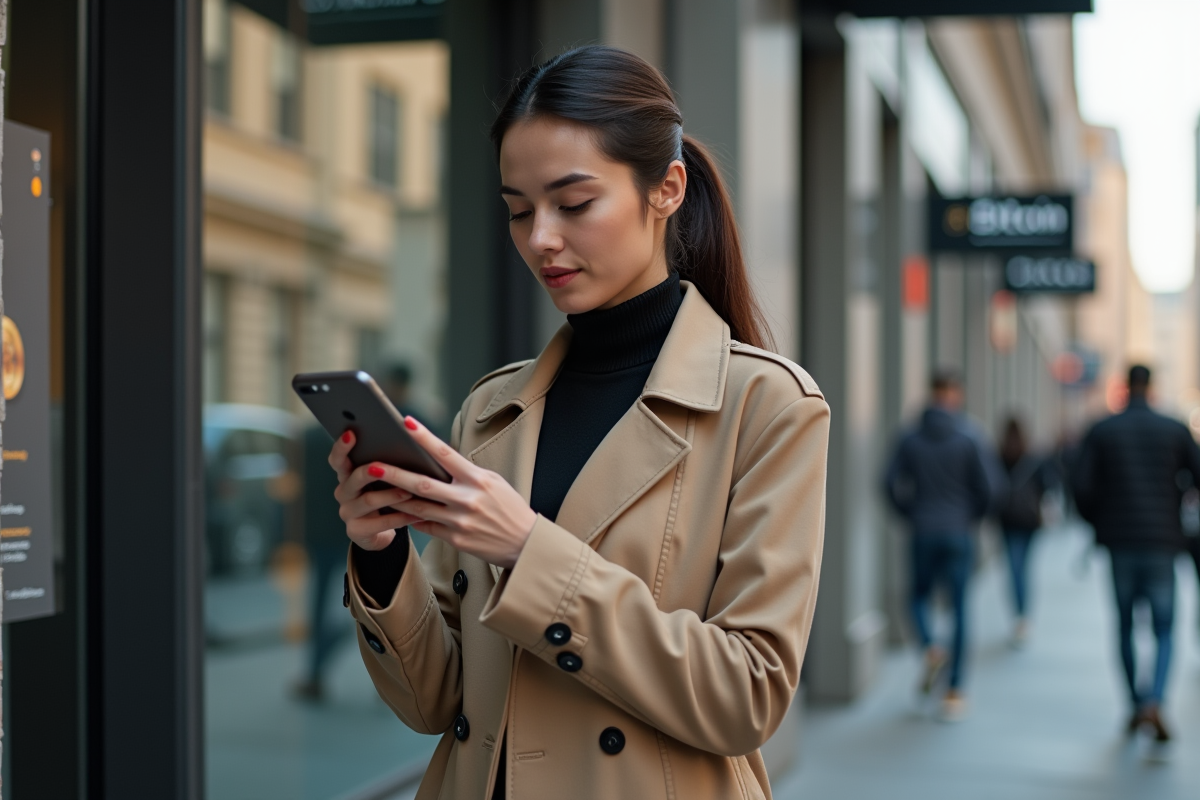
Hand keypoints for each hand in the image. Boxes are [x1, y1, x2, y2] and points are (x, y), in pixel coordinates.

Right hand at [329, 430, 417, 550]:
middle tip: (383, 466)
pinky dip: (400, 518)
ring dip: (391, 495)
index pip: (338, 459)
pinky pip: (380, 523)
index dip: (341, 447)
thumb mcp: (383, 481)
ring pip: (368, 500)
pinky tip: (417, 515)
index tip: (350, 433)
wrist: (381, 533)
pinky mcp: (356, 531)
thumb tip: (409, 440)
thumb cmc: (386, 498)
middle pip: (353, 478)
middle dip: (369, 471)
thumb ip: (387, 464)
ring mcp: (347, 513)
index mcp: (347, 475)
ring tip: (410, 491)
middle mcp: (343, 492)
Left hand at [357, 416, 536, 568]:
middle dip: (394, 474)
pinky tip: (397, 511)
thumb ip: (466, 473)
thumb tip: (439, 462)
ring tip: (374, 490)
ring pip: (418, 508)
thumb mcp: (493, 482)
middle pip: (422, 484)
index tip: (406, 423)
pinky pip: (426, 526)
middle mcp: (467, 499)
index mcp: (478, 479)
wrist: (525, 543)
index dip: (424, 438)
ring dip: (395, 498)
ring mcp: (459, 520)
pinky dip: (411, 518)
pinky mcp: (456, 539)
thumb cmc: (509, 508)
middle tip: (372, 466)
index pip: (445, 454)